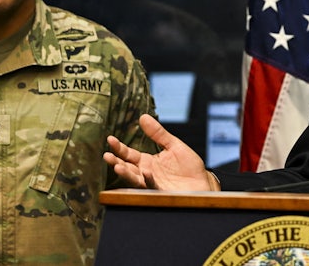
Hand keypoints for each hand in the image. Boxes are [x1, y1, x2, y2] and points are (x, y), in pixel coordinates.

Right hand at [105, 114, 219, 190]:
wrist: (202, 182)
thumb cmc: (188, 166)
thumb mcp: (174, 145)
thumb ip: (158, 133)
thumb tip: (143, 116)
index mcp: (148, 162)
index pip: (129, 154)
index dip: (119, 147)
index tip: (110, 139)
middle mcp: (146, 173)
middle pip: (127, 167)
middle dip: (116, 162)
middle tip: (106, 155)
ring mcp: (153, 184)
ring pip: (135, 179)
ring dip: (126, 174)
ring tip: (117, 166)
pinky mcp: (162, 192)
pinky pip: (153, 187)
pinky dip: (149, 180)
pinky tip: (146, 173)